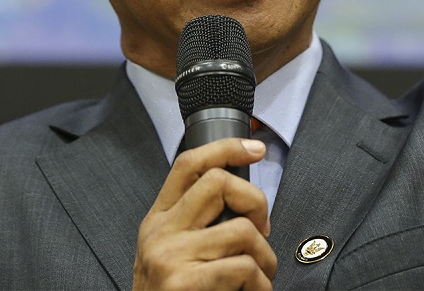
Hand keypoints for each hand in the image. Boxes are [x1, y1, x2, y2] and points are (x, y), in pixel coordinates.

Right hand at [133, 138, 275, 289]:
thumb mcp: (174, 254)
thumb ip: (197, 225)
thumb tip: (245, 200)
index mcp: (157, 220)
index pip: (188, 164)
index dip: (225, 148)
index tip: (256, 148)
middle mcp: (159, 232)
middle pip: (217, 183)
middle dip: (256, 201)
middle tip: (263, 229)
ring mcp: (170, 256)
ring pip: (241, 230)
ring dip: (265, 258)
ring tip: (261, 277)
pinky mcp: (184, 283)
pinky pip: (243, 267)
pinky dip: (261, 286)